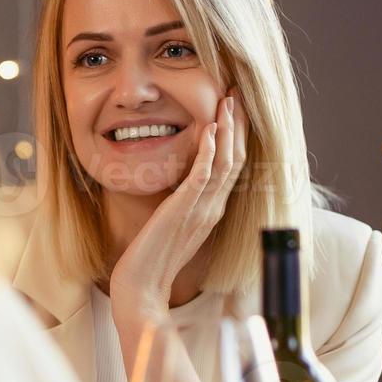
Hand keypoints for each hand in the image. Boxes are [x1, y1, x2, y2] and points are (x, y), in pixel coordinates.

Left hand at [109, 90, 247, 321]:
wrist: (141, 287)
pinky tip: (209, 129)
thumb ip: (183, 204)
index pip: (234, 167)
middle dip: (239, 125)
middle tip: (238, 94)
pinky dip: (208, 150)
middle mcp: (213, 208)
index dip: (237, 137)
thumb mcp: (173, 224)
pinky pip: (203, 176)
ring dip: (229, 129)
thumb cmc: (151, 258)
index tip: (235, 110)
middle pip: (237, 159)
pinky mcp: (184, 211)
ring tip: (229, 100)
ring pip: (226, 162)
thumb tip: (183, 186)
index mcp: (213, 211)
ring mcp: (201, 210)